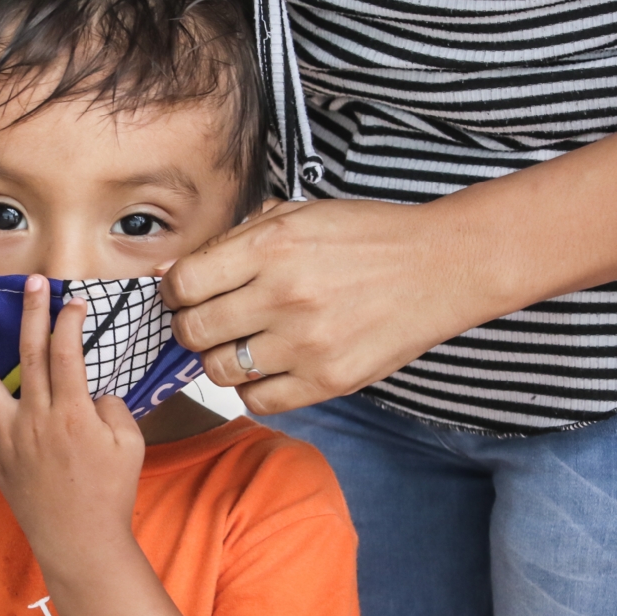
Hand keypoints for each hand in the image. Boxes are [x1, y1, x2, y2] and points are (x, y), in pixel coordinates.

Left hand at [0, 276, 145, 562]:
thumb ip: (111, 407)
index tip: (74, 301)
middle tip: (32, 283)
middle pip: (28, 353)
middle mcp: (35, 421)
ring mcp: (9, 439)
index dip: (69, 321)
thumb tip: (91, 391)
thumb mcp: (130, 444)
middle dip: (31, 312)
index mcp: (73, 415)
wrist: (80, 542)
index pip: (66, 352)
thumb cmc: (110, 493)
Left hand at [162, 196, 496, 414]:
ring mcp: (306, 343)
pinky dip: (252, 388)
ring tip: (242, 343)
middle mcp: (284, 296)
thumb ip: (238, 239)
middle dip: (190, 327)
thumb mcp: (300, 214)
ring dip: (220, 358)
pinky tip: (267, 367)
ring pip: (219, 369)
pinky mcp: (329, 380)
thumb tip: (176, 268)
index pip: (183, 283)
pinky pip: (257, 401)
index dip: (175, 291)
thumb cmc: (367, 238)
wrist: (441, 266)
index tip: (185, 294)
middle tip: (208, 321)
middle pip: (193, 331)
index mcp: (272, 246)